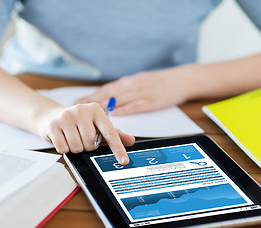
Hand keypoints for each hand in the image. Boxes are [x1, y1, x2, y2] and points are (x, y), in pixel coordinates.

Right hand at [41, 103, 134, 164]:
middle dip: (87, 146)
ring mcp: (66, 116)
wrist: (52, 115)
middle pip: (91, 143)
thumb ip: (114, 133)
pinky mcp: (53, 125)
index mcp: (96, 110)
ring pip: (77, 147)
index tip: (124, 161)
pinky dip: (64, 148)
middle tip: (82, 138)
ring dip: (76, 148)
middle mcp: (82, 110)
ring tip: (72, 138)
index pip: (110, 132)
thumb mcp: (97, 125)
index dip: (118, 148)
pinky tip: (63, 138)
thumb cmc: (79, 122)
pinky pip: (63, 148)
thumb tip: (131, 140)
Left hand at [75, 64, 200, 114]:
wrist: (183, 79)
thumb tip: (112, 96)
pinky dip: (124, 110)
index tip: (78, 101)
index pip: (106, 89)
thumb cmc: (161, 81)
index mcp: (129, 81)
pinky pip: (135, 106)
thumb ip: (127, 88)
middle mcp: (132, 85)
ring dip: (103, 107)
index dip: (91, 95)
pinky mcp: (152, 101)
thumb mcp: (142, 80)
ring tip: (90, 113)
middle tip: (77, 108)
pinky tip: (114, 115)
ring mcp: (142, 93)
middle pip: (108, 94)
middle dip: (91, 101)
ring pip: (119, 100)